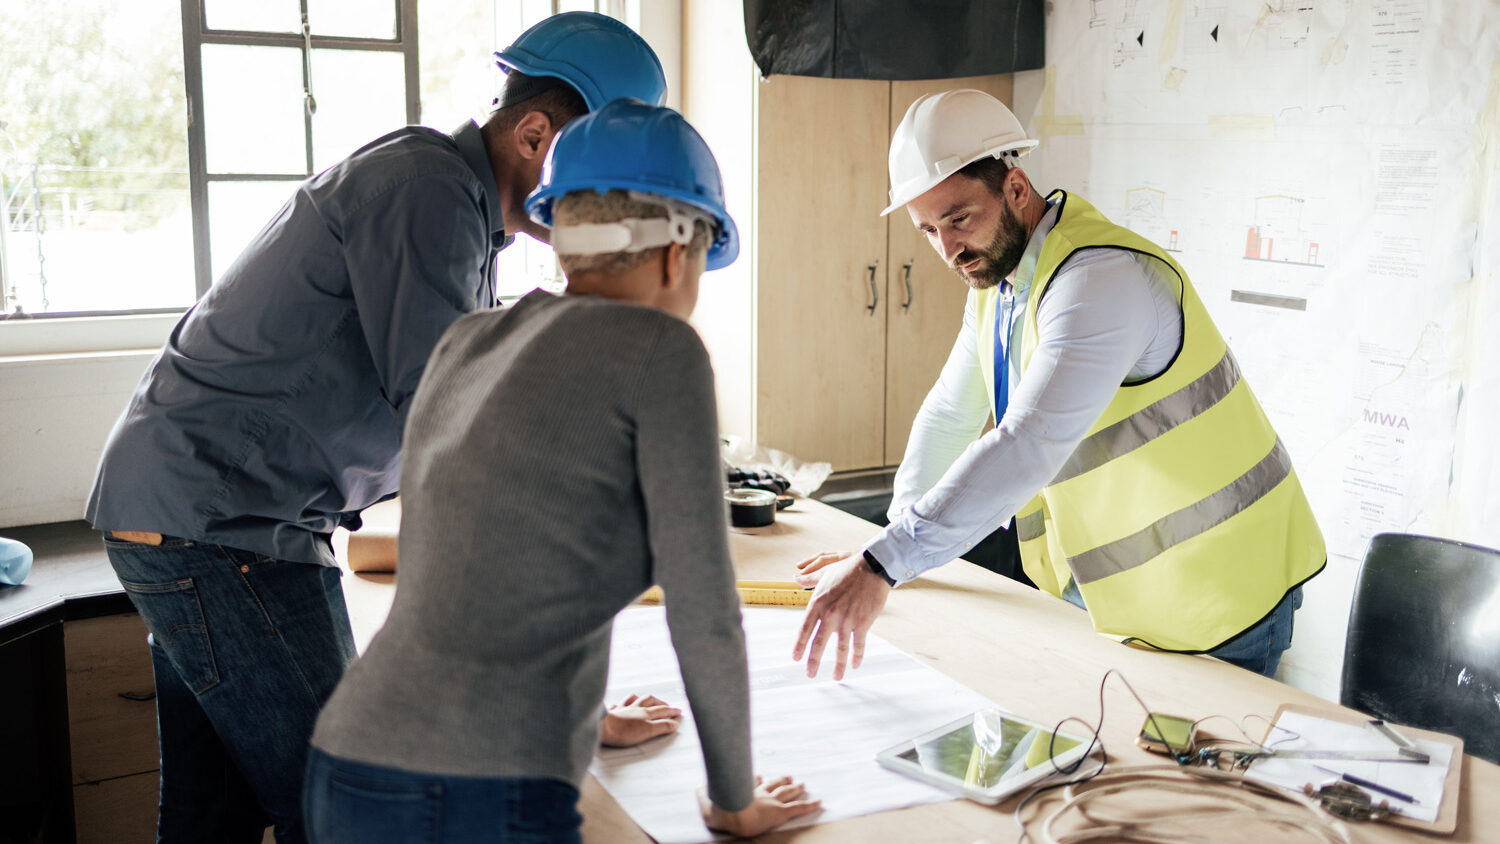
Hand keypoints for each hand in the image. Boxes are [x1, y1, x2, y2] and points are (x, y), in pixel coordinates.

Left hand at [599, 694, 681, 747]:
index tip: (679, 712)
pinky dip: (623, 703)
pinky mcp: (612, 713)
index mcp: (646, 713)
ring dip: (644, 699)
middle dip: (661, 703)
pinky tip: (622, 703)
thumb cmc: (624, 731)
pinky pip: (619, 704)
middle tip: (668, 706)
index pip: (663, 711)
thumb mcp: (648, 731)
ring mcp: (623, 709)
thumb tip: (674, 724)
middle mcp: (635, 708)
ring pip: (636, 699)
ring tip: (648, 699)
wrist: (603, 728)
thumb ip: (662, 727)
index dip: (672, 711)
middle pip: (651, 701)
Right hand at [699, 775, 821, 836]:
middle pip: (773, 784)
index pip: (753, 782)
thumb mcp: (706, 803)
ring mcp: (771, 801)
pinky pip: (798, 808)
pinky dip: (810, 805)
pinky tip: (820, 802)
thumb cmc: (720, 811)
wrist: (732, 815)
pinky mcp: (780, 811)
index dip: (758, 779)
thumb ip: (702, 795)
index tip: (761, 776)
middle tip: (790, 777)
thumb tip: (697, 787)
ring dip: (795, 788)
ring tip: (802, 784)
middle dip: (782, 780)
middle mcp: (760, 793)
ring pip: (787, 793)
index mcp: (744, 790)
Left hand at [791, 551, 890, 679]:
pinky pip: (858, 645)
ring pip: (840, 649)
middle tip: (810, 674)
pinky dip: (856, 657)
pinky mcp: (863, 623)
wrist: (872, 567)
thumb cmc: (847, 569)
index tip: (796, 658)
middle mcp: (831, 614)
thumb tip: (795, 577)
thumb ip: (808, 578)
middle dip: (813, 661)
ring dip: (838, 665)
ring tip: (836, 677)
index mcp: (818, 603)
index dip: (799, 645)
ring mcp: (847, 620)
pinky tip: (854, 665)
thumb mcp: (824, 572)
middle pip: (819, 644)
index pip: (805, 629)